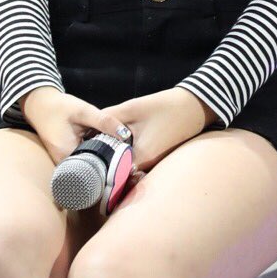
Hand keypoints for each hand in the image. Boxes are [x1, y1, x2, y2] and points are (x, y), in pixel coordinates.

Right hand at [21, 87, 118, 171]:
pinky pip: (83, 160)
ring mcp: (63, 161)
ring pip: (87, 166)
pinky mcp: (66, 156)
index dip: (109, 168)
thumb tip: (125, 134)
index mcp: (66, 155)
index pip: (92, 170)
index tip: (124, 163)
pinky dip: (93, 155)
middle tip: (123, 159)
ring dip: (100, 160)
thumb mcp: (83, 111)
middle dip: (107, 165)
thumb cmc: (60, 106)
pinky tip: (103, 148)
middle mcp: (63, 163)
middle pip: (90, 170)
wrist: (40, 104)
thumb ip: (104, 122)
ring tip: (116, 154)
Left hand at [93, 86, 215, 175]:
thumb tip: (89, 126)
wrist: (193, 107)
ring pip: (126, 165)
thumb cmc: (163, 107)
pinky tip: (117, 142)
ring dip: (114, 157)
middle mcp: (146, 166)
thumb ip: (109, 118)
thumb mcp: (131, 108)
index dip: (97, 163)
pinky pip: (135, 160)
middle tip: (87, 149)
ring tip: (98, 144)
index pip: (111, 170)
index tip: (83, 155)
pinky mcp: (155, 158)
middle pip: (117, 169)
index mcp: (140, 157)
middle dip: (103, 160)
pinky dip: (125, 154)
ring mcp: (152, 164)